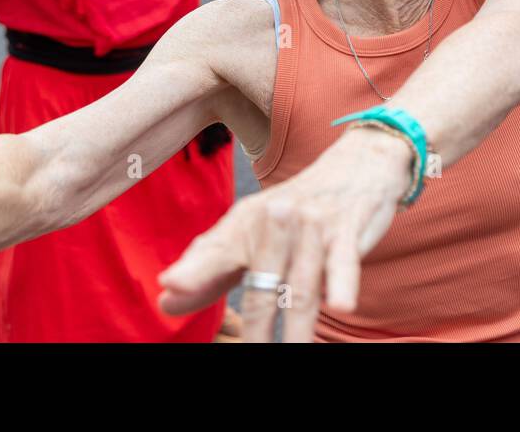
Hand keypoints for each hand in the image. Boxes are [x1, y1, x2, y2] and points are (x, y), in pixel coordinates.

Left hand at [157, 126, 411, 341]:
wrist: (353, 166)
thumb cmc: (291, 212)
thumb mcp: (248, 232)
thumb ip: (208, 270)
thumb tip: (166, 302)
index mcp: (243, 223)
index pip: (215, 251)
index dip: (194, 270)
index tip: (171, 286)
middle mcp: (274, 222)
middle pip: (260, 287)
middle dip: (254, 327)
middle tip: (247, 352)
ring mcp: (312, 228)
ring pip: (300, 289)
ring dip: (295, 329)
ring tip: (290, 353)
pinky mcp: (347, 233)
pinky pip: (344, 264)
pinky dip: (342, 285)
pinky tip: (339, 304)